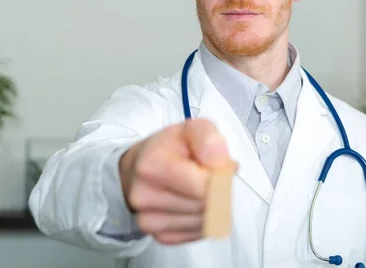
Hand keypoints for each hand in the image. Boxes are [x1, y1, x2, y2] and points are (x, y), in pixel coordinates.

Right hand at [119, 118, 232, 244]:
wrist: (140, 167)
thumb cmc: (169, 148)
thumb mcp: (191, 129)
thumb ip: (210, 140)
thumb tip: (225, 166)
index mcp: (151, 164)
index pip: (203, 186)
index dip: (220, 176)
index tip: (217, 166)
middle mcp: (143, 195)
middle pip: (206, 205)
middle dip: (217, 191)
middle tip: (207, 175)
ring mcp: (148, 220)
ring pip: (205, 222)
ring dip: (212, 206)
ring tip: (198, 188)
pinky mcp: (159, 236)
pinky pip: (198, 233)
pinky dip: (203, 219)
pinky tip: (193, 202)